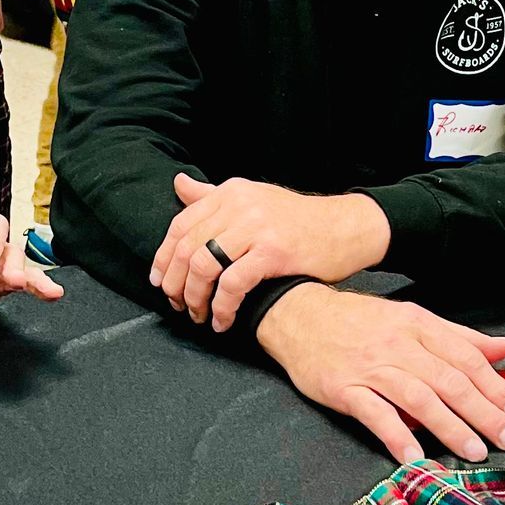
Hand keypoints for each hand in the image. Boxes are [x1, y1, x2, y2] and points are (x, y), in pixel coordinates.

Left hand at [150, 172, 390, 331]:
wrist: (346, 228)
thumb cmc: (298, 221)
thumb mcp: (253, 198)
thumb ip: (213, 195)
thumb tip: (178, 184)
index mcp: (230, 192)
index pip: (181, 224)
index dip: (163, 257)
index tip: (159, 282)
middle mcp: (239, 205)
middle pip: (186, 248)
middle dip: (176, 283)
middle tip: (178, 306)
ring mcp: (256, 227)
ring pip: (203, 266)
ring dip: (196, 298)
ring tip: (200, 316)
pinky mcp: (273, 251)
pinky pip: (233, 284)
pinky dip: (222, 307)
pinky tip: (224, 321)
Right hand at [255, 286, 504, 464]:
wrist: (297, 313)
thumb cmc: (357, 320)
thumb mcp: (410, 318)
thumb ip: (458, 337)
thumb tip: (504, 347)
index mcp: (418, 325)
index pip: (466, 357)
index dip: (494, 386)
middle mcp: (398, 345)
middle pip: (448, 380)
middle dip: (483, 412)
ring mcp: (370, 368)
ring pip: (418, 397)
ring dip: (449, 426)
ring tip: (473, 451)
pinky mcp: (343, 388)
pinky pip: (374, 414)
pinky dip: (396, 435)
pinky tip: (414, 456)